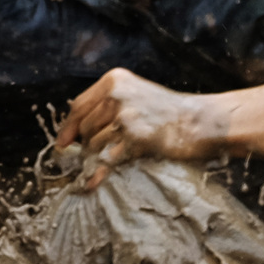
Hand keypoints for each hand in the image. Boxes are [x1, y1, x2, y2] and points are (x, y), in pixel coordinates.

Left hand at [56, 69, 263, 188]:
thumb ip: (107, 107)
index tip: (63, 144)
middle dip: (88, 145)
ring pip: (94, 144)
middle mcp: (117, 95)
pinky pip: (106, 160)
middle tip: (100, 155)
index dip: (68, 128)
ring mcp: (125, 116)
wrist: (200, 122)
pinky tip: (92, 183)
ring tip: (114, 160)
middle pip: (85, 127)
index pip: (79, 106)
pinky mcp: (133, 138)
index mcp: (114, 80)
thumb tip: (74, 133)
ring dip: (98, 157)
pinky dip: (97, 174)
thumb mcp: (135, 96)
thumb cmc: (169, 113)